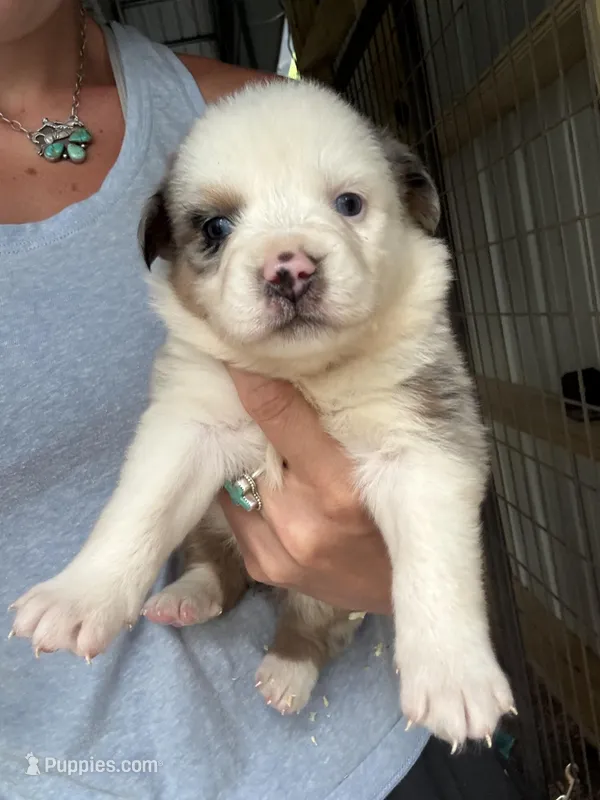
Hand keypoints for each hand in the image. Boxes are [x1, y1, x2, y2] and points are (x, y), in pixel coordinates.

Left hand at [218, 368, 391, 613]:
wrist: (399, 592)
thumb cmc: (404, 516)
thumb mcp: (394, 464)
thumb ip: (348, 424)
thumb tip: (302, 373)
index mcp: (341, 487)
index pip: (281, 417)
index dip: (257, 382)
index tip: (237, 355)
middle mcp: (302, 521)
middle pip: (250, 448)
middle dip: (250, 424)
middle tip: (249, 396)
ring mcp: (277, 549)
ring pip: (236, 479)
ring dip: (246, 462)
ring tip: (269, 452)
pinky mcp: (263, 568)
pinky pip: (238, 513)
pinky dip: (248, 494)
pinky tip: (272, 490)